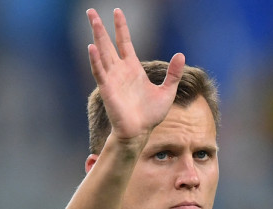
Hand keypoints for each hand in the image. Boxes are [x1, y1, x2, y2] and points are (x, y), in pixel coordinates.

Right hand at [86, 8, 184, 143]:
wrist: (141, 132)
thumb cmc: (151, 114)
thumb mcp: (167, 91)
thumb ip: (173, 73)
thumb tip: (181, 54)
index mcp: (133, 68)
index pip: (125, 42)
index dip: (121, 27)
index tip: (117, 11)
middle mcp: (120, 70)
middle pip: (107, 43)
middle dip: (99, 27)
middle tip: (91, 11)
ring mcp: (112, 78)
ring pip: (102, 53)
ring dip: (96, 37)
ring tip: (92, 20)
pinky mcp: (107, 89)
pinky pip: (99, 72)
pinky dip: (95, 60)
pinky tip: (91, 47)